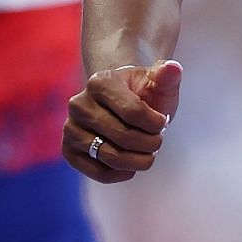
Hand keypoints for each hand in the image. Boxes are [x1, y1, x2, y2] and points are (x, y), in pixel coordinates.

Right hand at [63, 59, 181, 184]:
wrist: (121, 107)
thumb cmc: (142, 95)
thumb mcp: (158, 83)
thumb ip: (167, 75)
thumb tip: (173, 68)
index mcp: (100, 82)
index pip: (134, 111)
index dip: (155, 124)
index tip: (162, 123)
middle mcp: (79, 105)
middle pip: (123, 136)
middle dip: (150, 143)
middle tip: (157, 141)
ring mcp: (71, 129)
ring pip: (111, 157)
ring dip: (138, 161)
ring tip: (148, 154)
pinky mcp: (69, 151)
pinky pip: (98, 172)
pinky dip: (121, 173)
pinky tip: (132, 165)